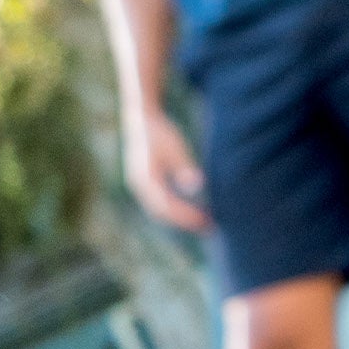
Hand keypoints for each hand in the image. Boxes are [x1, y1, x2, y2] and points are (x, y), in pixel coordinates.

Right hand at [127, 111, 210, 232]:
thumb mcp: (174, 146)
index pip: (166, 205)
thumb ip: (183, 166)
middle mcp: (139, 186)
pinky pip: (160, 202)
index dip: (185, 216)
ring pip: (160, 210)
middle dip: (185, 221)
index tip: (204, 221)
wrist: (141, 120)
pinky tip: (191, 209)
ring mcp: (140, 186)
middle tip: (209, 227)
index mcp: (145, 178)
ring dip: (180, 218)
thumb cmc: (160, 132)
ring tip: (203, 222)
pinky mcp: (145, 184)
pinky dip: (175, 209)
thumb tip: (196, 185)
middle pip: (162, 212)